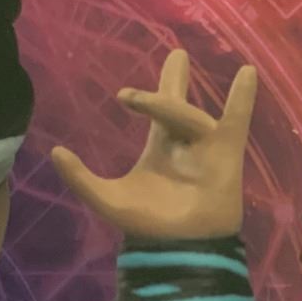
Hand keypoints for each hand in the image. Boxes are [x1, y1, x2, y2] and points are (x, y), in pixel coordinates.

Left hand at [51, 49, 257, 241]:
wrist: (179, 246)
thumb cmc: (148, 225)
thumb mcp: (106, 200)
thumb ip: (80, 178)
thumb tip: (54, 152)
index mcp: (159, 147)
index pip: (156, 111)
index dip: (151, 92)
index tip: (135, 82)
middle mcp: (182, 142)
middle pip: (177, 103)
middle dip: (176, 79)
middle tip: (177, 54)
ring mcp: (205, 146)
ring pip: (189, 117)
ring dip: (167, 106)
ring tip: (138, 101)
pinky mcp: (226, 153)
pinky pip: (237, 120)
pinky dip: (243, 99)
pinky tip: (247, 73)